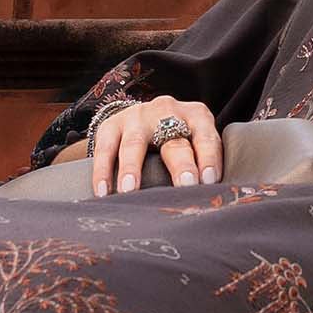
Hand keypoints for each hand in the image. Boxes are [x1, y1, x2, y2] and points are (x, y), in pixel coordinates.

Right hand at [90, 97, 223, 194]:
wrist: (145, 120)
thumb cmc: (180, 141)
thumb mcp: (197, 143)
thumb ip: (204, 165)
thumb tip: (209, 200)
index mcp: (196, 116)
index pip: (206, 138)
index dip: (209, 158)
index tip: (209, 180)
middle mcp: (167, 111)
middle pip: (174, 140)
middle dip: (180, 164)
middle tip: (185, 185)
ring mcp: (137, 117)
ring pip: (134, 143)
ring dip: (132, 168)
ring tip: (130, 191)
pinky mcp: (112, 124)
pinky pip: (105, 149)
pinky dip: (102, 172)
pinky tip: (103, 192)